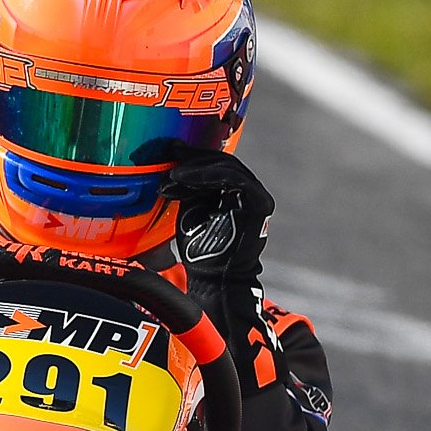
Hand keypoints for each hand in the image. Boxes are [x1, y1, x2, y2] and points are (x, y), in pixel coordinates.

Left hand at [161, 148, 273, 293]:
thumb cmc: (201, 250)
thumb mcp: (192, 210)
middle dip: (194, 158)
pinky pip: (233, 179)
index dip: (194, 156)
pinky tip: (184, 177)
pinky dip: (206, 175)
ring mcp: (257, 197)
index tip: (171, 150)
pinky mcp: (259, 203)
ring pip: (228, 167)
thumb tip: (176, 164)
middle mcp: (250, 192)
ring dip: (197, 167)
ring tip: (174, 173)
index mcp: (235, 193)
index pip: (218, 165)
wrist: (215, 280)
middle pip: (224, 162)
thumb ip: (190, 188)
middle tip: (171, 153)